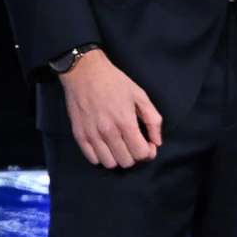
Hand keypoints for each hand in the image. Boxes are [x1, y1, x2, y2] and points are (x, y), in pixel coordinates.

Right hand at [59, 49, 161, 169]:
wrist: (84, 72)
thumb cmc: (114, 82)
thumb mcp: (140, 95)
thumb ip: (153, 120)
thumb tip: (157, 142)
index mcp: (126, 122)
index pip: (141, 154)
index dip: (148, 152)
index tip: (147, 144)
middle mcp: (108, 132)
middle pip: (126, 162)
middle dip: (134, 155)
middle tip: (133, 143)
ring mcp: (92, 135)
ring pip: (110, 164)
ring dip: (118, 158)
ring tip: (119, 145)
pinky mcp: (79, 135)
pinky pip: (93, 159)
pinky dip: (102, 156)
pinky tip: (106, 145)